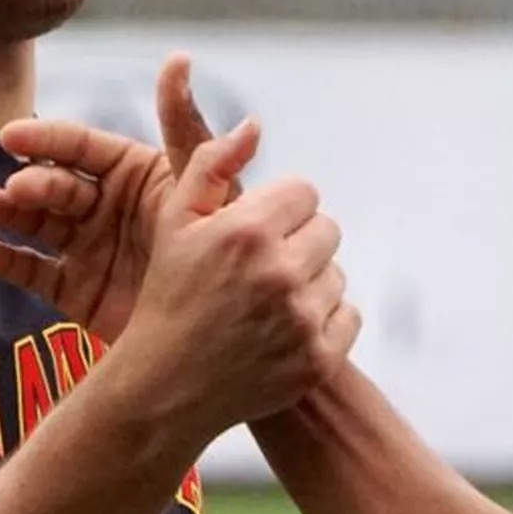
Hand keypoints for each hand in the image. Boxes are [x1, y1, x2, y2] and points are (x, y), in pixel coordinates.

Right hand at [0, 54, 225, 341]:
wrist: (229, 331)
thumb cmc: (226, 251)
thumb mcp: (202, 187)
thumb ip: (186, 130)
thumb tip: (179, 59)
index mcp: (133, 173)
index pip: (83, 147)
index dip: (48, 139)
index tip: (12, 135)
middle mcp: (105, 204)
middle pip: (56, 184)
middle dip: (30, 182)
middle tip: (13, 189)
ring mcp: (86, 246)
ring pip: (36, 222)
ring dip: (4, 211)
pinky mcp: (75, 289)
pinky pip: (33, 270)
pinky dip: (5, 260)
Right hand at [112, 125, 358, 431]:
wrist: (165, 388)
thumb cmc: (169, 298)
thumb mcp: (175, 223)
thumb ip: (212, 164)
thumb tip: (255, 125)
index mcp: (247, 231)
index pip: (305, 192)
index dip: (278, 211)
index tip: (252, 235)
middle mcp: (280, 272)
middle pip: (327, 230)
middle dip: (297, 244)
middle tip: (257, 272)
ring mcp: (303, 319)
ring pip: (336, 275)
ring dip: (309, 284)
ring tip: (264, 306)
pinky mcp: (319, 358)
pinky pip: (347, 316)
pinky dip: (321, 324)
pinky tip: (280, 332)